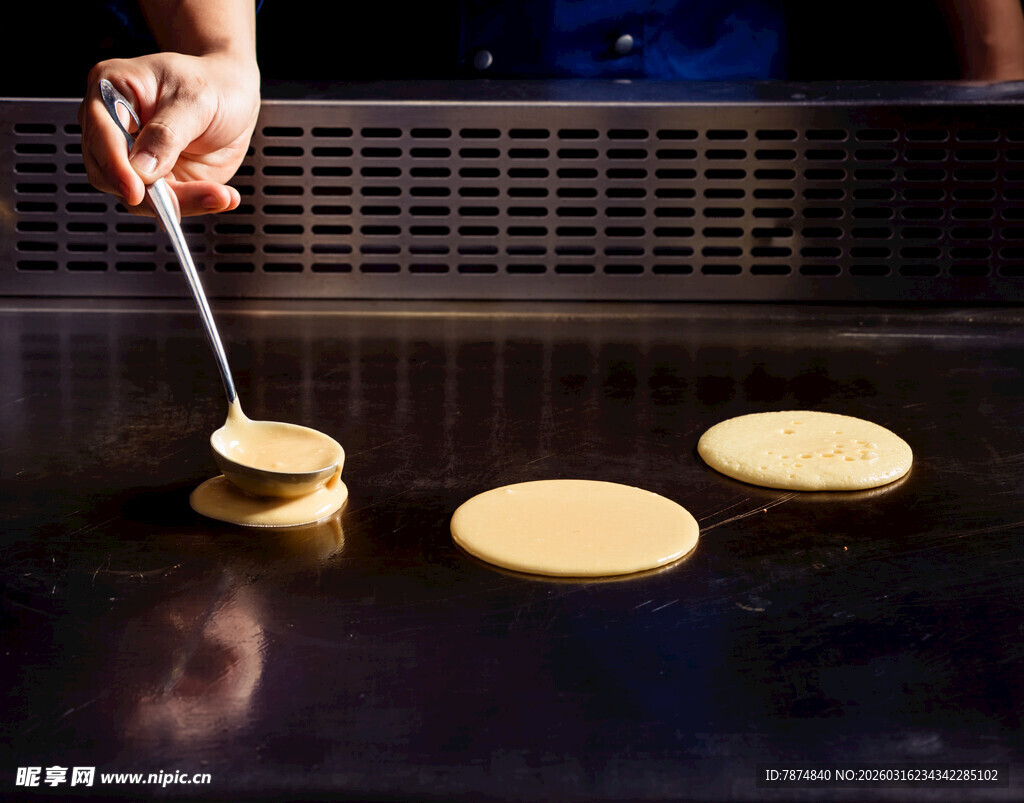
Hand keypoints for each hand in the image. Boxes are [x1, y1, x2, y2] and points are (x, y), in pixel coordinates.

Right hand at [79, 52, 259, 216]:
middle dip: (150, 194)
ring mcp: (134, 157)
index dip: (116, 167)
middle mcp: (115, 127)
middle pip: (110, 174)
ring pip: (139, 197)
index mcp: (111, 91)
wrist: (235, 95)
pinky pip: (167, 204)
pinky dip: (196, 204)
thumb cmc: (212, 83)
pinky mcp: (158, 179)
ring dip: (180, 203)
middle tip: (192, 194)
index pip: (99, 135)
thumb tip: (141, 170)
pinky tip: (222, 196)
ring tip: (219, 195)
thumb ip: (167, 134)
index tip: (136, 191)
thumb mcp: (195, 100)